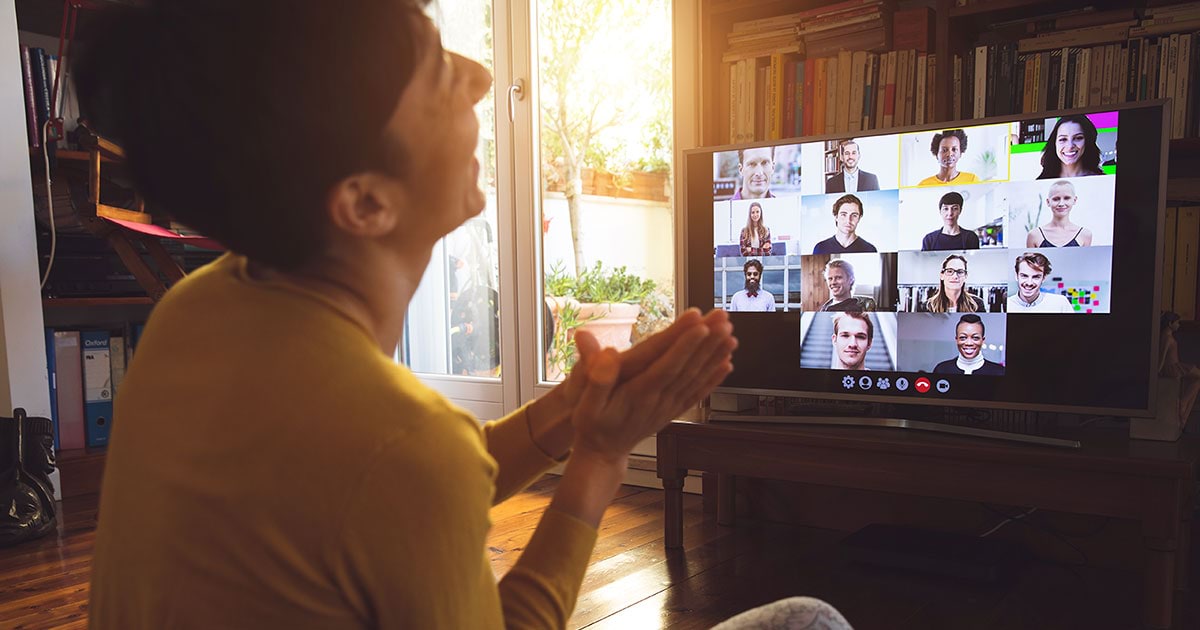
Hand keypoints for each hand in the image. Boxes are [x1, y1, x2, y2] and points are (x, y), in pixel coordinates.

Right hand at [568, 310, 735, 462]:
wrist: (602, 453)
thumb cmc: (591, 424)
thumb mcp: (584, 404)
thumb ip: (596, 379)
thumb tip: (606, 354)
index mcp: (637, 394)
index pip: (665, 365)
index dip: (683, 344)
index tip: (699, 323)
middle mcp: (658, 400)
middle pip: (687, 367)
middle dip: (707, 342)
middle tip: (724, 318)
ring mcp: (668, 406)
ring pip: (696, 378)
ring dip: (715, 356)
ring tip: (732, 335)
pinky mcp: (672, 410)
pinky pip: (696, 393)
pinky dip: (713, 379)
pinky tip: (727, 365)